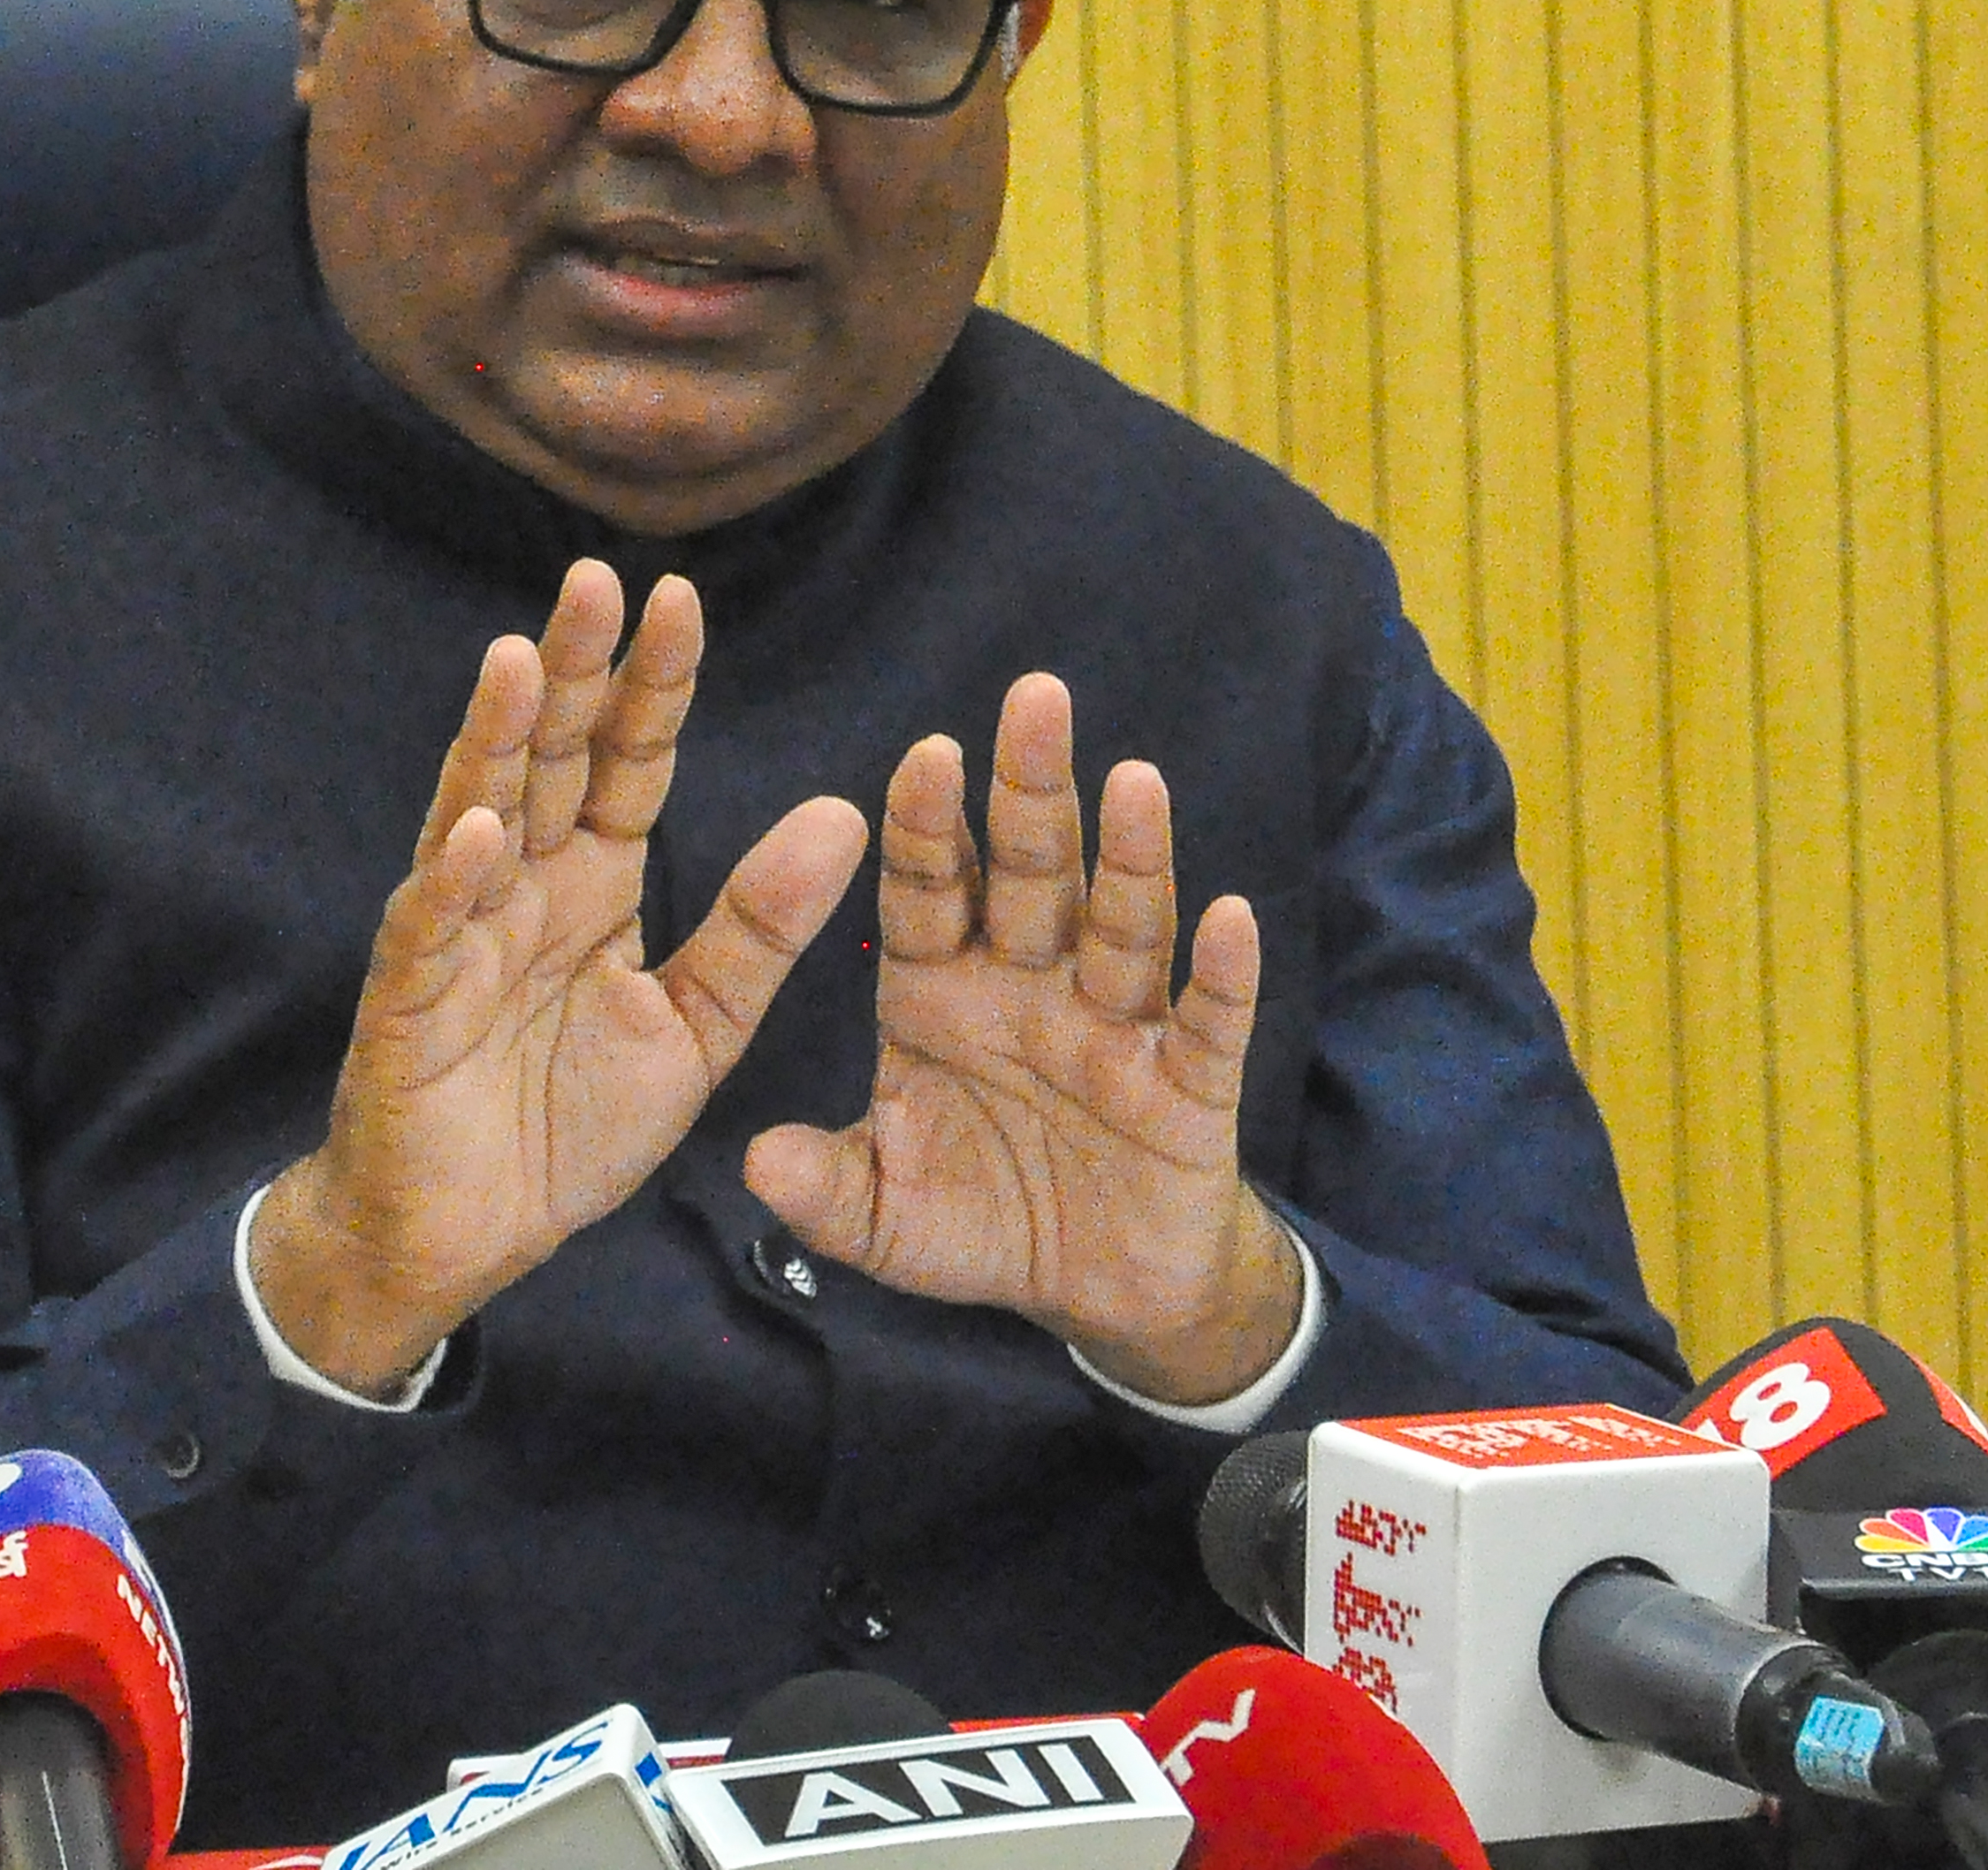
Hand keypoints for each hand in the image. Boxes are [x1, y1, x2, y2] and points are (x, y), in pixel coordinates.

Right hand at [250, 563, 867, 1393]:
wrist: (469, 1237)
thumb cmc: (565, 1125)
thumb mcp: (697, 1026)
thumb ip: (760, 928)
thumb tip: (843, 813)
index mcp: (595, 883)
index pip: (627, 761)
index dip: (652, 684)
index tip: (680, 595)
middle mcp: (522, 888)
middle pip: (550, 759)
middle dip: (573, 670)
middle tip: (595, 578)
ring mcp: (457, 939)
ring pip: (476, 817)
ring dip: (497, 742)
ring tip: (523, 662)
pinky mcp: (409, 1008)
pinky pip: (431, 935)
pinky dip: (452, 884)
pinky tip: (478, 832)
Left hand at [744, 673, 1301, 1405]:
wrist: (1100, 1289)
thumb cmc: (982, 1221)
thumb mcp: (886, 1219)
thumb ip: (826, 1189)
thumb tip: (756, 1161)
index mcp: (942, 995)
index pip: (932, 893)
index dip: (929, 828)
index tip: (925, 754)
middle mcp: (1031, 988)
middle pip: (1032, 875)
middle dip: (1031, 790)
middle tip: (1034, 697)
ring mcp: (1116, 1028)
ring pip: (1124, 926)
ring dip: (1132, 857)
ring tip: (1135, 782)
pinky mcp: (1191, 1083)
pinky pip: (1210, 1022)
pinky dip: (1223, 974)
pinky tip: (1230, 918)